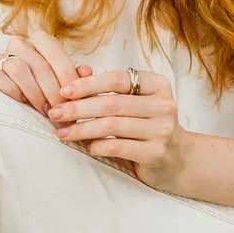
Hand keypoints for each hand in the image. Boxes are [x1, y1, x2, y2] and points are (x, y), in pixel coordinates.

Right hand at [0, 30, 92, 115]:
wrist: (15, 107)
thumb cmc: (46, 93)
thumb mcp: (63, 86)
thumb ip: (75, 78)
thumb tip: (86, 71)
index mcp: (40, 41)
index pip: (54, 49)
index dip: (65, 73)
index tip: (74, 95)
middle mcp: (19, 44)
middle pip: (38, 63)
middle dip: (53, 90)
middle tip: (61, 110)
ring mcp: (0, 57)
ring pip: (19, 69)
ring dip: (36, 94)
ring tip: (46, 112)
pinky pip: (0, 80)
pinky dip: (15, 94)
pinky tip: (25, 107)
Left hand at [45, 67, 192, 190]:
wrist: (179, 159)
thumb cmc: (147, 126)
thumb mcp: (134, 103)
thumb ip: (108, 89)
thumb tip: (76, 73)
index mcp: (157, 85)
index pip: (117, 79)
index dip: (88, 84)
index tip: (63, 91)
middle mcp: (163, 105)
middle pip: (111, 103)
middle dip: (78, 108)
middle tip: (54, 113)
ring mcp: (162, 129)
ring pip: (112, 126)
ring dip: (82, 129)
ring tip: (62, 133)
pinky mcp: (157, 152)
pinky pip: (118, 147)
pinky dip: (97, 146)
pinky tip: (86, 147)